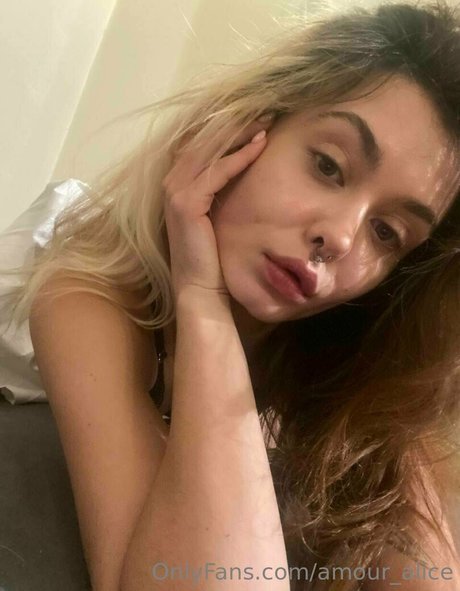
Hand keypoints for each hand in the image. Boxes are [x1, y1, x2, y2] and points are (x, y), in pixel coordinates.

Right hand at [162, 114, 274, 298]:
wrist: (202, 288)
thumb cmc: (214, 255)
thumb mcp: (218, 214)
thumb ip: (221, 188)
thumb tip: (244, 165)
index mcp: (178, 183)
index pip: (203, 145)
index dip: (229, 127)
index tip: (258, 116)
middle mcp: (172, 182)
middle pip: (205, 141)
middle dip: (236, 123)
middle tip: (266, 109)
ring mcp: (174, 192)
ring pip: (210, 150)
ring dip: (239, 132)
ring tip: (266, 119)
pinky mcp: (184, 203)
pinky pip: (216, 172)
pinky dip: (239, 157)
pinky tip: (260, 145)